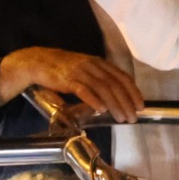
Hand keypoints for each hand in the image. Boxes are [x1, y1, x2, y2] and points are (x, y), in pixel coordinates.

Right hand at [0, 46, 142, 121]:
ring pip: (102, 88)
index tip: (141, 106)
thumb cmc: (62, 69)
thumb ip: (98, 79)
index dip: (133, 91)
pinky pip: (83, 90)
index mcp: (98, 62)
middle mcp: (92, 65)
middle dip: (127, 101)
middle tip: (133, 117)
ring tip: (122, 118)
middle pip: (115, 84)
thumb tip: (113, 97)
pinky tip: (101, 110)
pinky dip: (94, 100)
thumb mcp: (84, 70)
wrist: (37, 62)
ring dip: (114, 104)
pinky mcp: (67, 79)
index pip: (121, 76)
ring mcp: (80, 71)